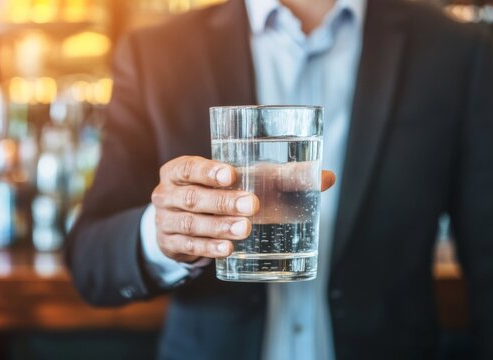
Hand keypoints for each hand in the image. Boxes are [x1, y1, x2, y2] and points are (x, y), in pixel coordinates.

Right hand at [151, 156, 334, 262]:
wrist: (185, 223)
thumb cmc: (224, 193)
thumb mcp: (247, 179)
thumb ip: (285, 177)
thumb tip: (326, 177)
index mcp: (180, 171)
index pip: (189, 167)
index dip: (208, 171)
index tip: (232, 174)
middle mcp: (167, 194)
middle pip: (192, 197)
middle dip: (222, 202)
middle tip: (251, 206)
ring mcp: (166, 221)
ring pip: (190, 224)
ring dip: (218, 227)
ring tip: (244, 230)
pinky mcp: (171, 245)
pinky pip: (188, 247)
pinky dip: (208, 248)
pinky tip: (227, 249)